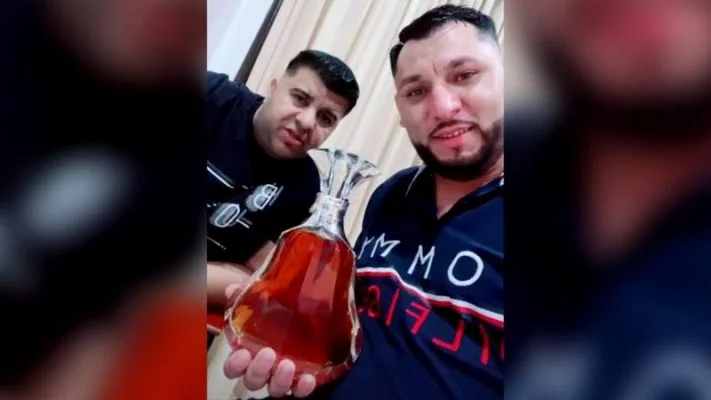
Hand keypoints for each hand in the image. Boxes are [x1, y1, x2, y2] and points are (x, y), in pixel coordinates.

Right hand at [222, 283, 316, 397]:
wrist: (306, 311)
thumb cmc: (276, 310)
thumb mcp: (262, 298)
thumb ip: (246, 294)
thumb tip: (233, 289)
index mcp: (248, 351)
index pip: (233, 367)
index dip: (235, 365)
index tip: (243, 353)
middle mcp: (263, 368)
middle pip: (252, 380)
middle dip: (258, 370)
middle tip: (268, 353)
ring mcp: (282, 375)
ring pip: (274, 389)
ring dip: (279, 381)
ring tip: (288, 365)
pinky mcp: (302, 378)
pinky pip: (300, 390)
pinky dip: (302, 387)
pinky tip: (308, 378)